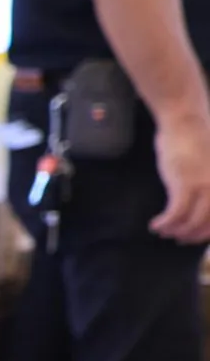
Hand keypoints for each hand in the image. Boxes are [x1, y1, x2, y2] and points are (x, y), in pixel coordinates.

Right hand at [154, 114, 209, 242]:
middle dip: (194, 235)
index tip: (197, 236)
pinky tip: (155, 225)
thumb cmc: (195, 138)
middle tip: (181, 239)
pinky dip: (165, 223)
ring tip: (165, 232)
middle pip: (209, 222)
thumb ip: (207, 182)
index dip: (209, 231)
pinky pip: (176, 213)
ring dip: (177, 231)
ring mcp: (205, 187)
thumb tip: (198, 199)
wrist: (185, 121)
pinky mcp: (185, 185)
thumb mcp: (207, 164)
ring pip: (193, 221)